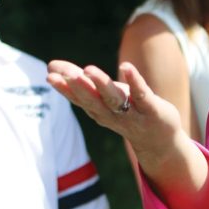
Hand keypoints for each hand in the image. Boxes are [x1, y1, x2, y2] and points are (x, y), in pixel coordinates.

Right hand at [47, 60, 184, 169]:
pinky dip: (134, 81)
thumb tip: (50, 67)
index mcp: (98, 109)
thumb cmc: (127, 112)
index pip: (78, 98)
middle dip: (79, 87)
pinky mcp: (151, 109)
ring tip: (89, 70)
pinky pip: (141, 95)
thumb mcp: (102, 97)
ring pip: (114, 99)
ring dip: (101, 85)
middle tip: (65, 74)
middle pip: (93, 100)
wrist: (158, 142)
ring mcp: (132, 113)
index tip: (49, 74)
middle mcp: (112, 113)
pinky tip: (126, 67)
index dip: (64, 88)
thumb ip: (81, 82)